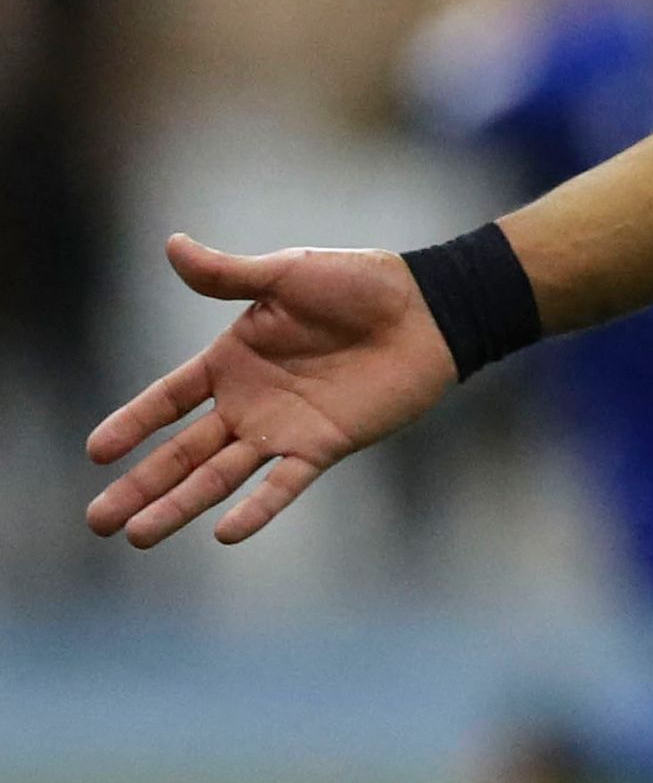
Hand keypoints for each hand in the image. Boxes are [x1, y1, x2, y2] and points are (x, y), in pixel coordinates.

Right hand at [85, 236, 456, 546]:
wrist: (427, 309)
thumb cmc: (359, 284)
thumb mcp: (287, 274)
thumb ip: (228, 274)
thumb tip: (171, 244)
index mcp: (232, 360)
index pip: (167, 400)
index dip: (131, 424)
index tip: (95, 454)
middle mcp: (249, 402)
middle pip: (181, 452)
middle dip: (139, 486)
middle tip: (96, 522)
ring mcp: (284, 428)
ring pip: (219, 476)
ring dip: (179, 506)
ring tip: (138, 538)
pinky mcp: (324, 445)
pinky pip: (284, 485)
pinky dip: (256, 509)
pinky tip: (224, 534)